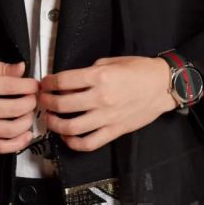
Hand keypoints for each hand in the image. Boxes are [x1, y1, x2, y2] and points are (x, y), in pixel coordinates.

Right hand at [0, 58, 38, 153]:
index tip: (34, 85)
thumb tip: (21, 68)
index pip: (10, 86)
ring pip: (10, 130)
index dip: (28, 86)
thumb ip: (2, 68)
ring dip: (26, 122)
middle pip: (14, 109)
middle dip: (30, 103)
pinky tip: (25, 135)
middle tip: (33, 99)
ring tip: (28, 114)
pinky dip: (18, 143)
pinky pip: (1, 147)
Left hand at [38, 55, 175, 151]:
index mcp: (99, 77)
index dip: (48, 83)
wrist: (161, 86)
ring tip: (50, 119)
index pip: (63, 81)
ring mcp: (107, 117)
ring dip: (55, 124)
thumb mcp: (110, 62)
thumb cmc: (138, 70)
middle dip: (46, 102)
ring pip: (72, 127)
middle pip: (63, 104)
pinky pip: (89, 143)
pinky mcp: (114, 131)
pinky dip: (74, 143)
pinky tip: (67, 136)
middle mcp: (101, 98)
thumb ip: (89, 71)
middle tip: (42, 99)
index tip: (44, 84)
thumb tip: (69, 81)